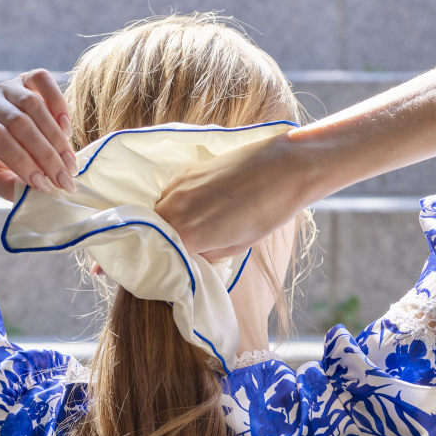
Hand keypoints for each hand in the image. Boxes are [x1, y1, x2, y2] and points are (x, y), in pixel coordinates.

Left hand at [0, 69, 78, 200]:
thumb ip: (7, 186)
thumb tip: (34, 192)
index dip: (22, 161)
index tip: (44, 185)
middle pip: (18, 122)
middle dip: (46, 155)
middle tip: (65, 179)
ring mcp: (5, 85)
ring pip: (34, 105)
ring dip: (57, 138)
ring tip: (70, 162)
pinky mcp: (25, 78)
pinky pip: (44, 81)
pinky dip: (59, 104)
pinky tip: (66, 130)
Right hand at [155, 129, 306, 255]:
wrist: (284, 168)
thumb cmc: (267, 210)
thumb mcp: (236, 246)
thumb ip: (206, 254)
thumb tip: (191, 255)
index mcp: (187, 234)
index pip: (158, 256)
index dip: (160, 264)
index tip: (156, 267)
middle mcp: (175, 209)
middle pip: (151, 234)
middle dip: (158, 244)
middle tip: (174, 251)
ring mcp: (179, 187)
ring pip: (157, 213)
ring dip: (163, 224)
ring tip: (183, 230)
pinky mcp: (186, 172)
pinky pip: (168, 195)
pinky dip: (173, 206)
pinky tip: (192, 209)